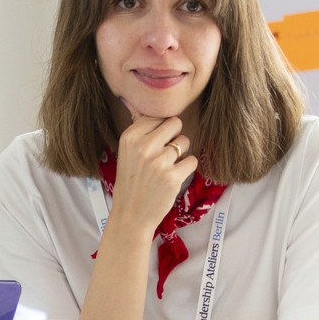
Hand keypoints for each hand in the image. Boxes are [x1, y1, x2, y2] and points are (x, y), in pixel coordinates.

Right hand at [107, 113, 195, 239]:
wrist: (130, 215)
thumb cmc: (131, 182)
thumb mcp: (127, 152)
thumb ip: (140, 131)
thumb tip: (140, 104)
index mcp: (130, 137)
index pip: (158, 116)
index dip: (161, 129)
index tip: (155, 144)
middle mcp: (143, 146)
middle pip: (175, 123)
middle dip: (174, 136)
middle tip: (165, 153)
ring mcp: (158, 162)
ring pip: (185, 142)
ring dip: (181, 154)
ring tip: (167, 167)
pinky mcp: (172, 177)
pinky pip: (192, 160)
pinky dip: (187, 168)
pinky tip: (174, 177)